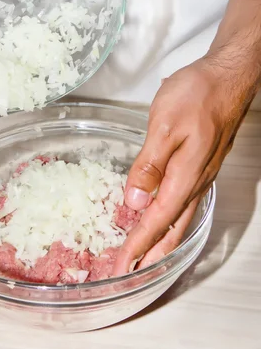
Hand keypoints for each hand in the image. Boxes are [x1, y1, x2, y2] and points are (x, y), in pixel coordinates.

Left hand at [114, 55, 254, 274]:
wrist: (228, 76)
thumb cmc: (198, 95)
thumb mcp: (164, 126)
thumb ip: (148, 166)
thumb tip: (134, 200)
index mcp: (184, 176)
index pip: (156, 221)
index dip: (137, 245)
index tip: (121, 266)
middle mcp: (195, 182)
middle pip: (171, 229)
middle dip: (149, 253)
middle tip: (129, 271)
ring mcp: (201, 174)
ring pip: (179, 217)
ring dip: (160, 240)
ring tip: (144, 255)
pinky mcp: (201, 164)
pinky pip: (184, 201)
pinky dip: (169, 218)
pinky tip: (161, 216)